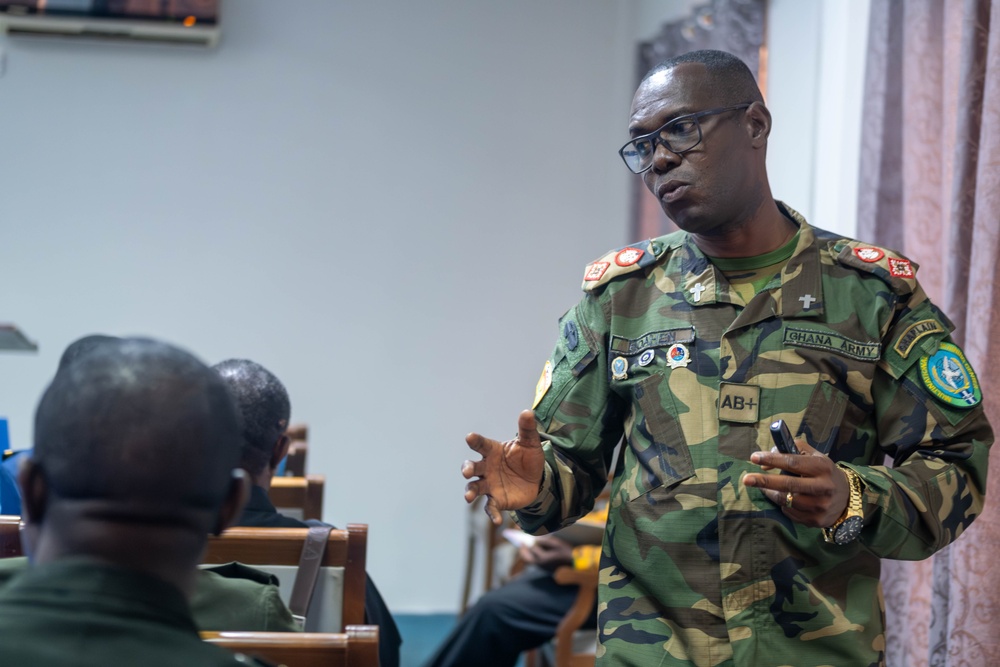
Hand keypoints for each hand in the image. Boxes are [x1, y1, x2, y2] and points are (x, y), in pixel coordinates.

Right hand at [462, 410, 544, 525]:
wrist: (536, 480)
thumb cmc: (528, 458)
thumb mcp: (530, 444)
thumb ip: (527, 429)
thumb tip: (528, 412)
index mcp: (492, 451)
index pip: (481, 445)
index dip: (475, 441)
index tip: (470, 437)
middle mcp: (486, 468)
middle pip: (472, 467)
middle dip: (467, 468)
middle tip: (467, 471)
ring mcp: (489, 484)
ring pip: (474, 487)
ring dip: (470, 492)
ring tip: (469, 497)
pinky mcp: (496, 499)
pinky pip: (490, 507)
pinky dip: (492, 514)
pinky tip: (497, 520)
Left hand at [518, 534, 573, 570]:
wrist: (573, 562)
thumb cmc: (565, 551)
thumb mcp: (556, 543)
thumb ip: (544, 541)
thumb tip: (535, 540)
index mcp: (543, 557)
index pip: (532, 549)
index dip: (527, 543)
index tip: (523, 538)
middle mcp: (541, 564)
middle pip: (527, 559)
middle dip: (523, 551)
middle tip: (521, 544)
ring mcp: (543, 567)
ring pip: (530, 562)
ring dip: (526, 555)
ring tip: (524, 548)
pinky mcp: (545, 568)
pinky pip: (535, 563)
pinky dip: (531, 557)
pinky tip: (533, 552)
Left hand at [742, 436, 849, 527]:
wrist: (847, 499)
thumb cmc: (824, 472)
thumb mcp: (815, 456)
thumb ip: (792, 451)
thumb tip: (765, 462)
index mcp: (822, 468)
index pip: (793, 462)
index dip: (772, 459)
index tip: (754, 457)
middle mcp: (823, 487)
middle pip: (788, 484)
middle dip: (764, 481)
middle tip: (746, 479)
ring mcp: (820, 506)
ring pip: (786, 500)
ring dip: (771, 493)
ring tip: (765, 487)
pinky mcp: (816, 521)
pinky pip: (790, 512)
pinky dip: (782, 504)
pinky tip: (785, 498)